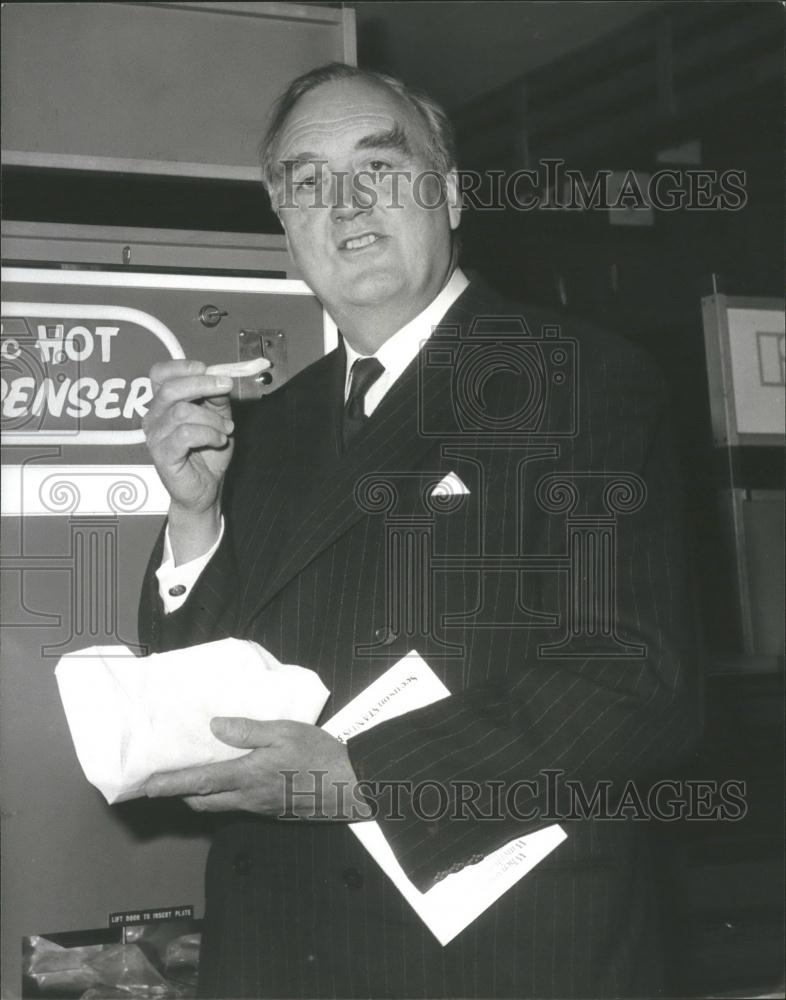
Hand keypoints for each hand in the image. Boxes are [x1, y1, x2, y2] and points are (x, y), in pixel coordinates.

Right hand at [143, 360, 233, 517]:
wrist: (205, 488)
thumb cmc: (207, 451)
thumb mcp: (218, 417)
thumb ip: (217, 398)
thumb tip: (220, 379)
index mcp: (163, 403)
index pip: (160, 374)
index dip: (182, 366)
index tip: (207, 369)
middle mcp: (154, 416)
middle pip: (171, 388)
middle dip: (203, 384)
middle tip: (226, 388)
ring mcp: (155, 436)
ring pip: (183, 412)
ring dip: (212, 418)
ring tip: (225, 430)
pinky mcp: (162, 455)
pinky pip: (185, 434)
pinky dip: (208, 433)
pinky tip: (218, 440)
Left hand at [145, 719, 371, 820]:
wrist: (349, 787)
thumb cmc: (319, 755)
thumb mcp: (285, 732)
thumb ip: (249, 730)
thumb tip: (216, 726)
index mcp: (248, 776)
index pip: (200, 782)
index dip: (171, 784)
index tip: (146, 786)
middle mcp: (248, 797)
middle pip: (204, 802)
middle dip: (181, 793)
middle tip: (164, 781)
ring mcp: (260, 807)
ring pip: (221, 806)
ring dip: (203, 795)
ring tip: (193, 778)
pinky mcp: (272, 810)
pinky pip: (239, 805)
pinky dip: (225, 795)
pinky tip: (233, 780)